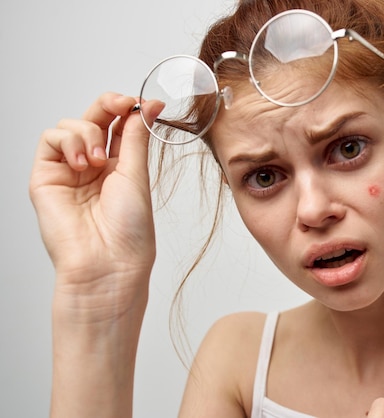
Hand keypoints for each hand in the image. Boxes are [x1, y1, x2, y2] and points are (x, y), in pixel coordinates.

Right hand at [30, 93, 163, 313]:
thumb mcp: (137, 174)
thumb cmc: (129, 229)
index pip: (118, 125)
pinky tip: (83, 164)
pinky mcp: (46, 177)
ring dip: (87, 132)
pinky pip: (50, 140)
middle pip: (94, 119)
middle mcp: (93, 166)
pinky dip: (67, 142)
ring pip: (70, 125)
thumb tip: (150, 104)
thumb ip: (136, 136)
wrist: (108, 261)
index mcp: (120, 166)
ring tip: (99, 160)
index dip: (126, 108)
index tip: (140, 102)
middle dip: (107, 105)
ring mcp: (68, 171)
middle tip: (121, 103)